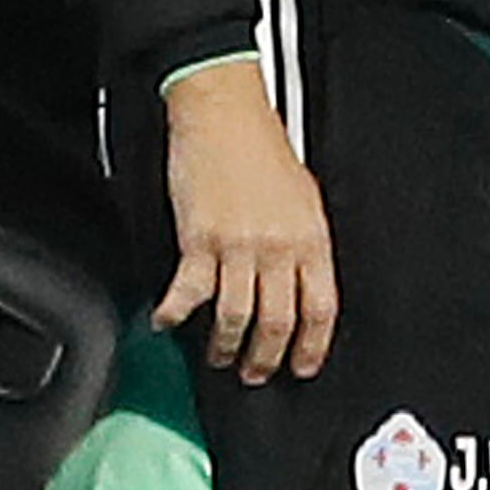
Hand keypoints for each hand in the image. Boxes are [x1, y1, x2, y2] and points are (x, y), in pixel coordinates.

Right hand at [158, 60, 335, 380]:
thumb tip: (305, 282)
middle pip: (278, 322)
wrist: (225, 116)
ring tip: (219, 357)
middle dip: (266, 357)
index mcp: (311, 239)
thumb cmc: (264, 150)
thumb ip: (305, 243)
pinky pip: (189, 293)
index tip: (303, 367)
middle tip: (256, 374)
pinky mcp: (199, 240)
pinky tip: (169, 322)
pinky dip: (175, 315)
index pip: (321, 309)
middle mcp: (279, 248)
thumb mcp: (306, 198)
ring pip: (236, 318)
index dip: (313, 347)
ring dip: (225, 346)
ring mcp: (239, 246)